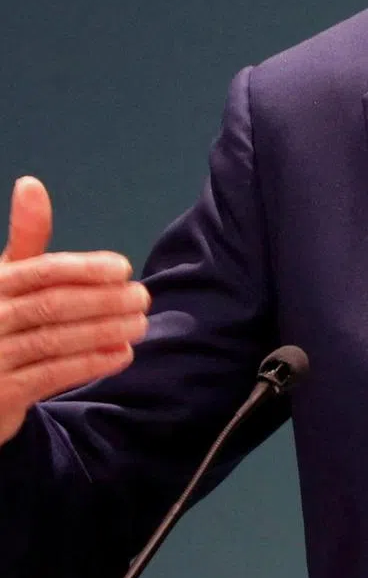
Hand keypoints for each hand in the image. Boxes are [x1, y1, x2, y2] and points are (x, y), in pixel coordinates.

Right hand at [0, 177, 148, 446]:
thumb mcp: (7, 276)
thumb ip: (27, 237)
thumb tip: (30, 183)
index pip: (41, 272)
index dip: (84, 268)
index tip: (124, 267)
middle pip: (53, 305)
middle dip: (104, 301)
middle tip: (143, 297)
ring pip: (55, 340)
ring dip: (104, 331)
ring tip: (140, 324)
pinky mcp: (1, 394)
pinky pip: (50, 376)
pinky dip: (90, 363)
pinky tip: (121, 354)